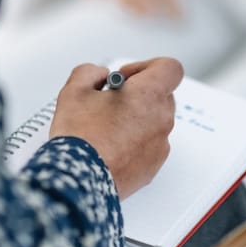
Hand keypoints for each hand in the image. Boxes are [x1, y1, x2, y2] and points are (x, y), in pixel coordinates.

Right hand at [50, 58, 183, 198]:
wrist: (79, 179)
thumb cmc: (80, 136)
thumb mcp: (75, 90)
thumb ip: (91, 72)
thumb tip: (100, 76)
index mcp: (149, 94)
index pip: (170, 68)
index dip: (148, 67)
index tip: (126, 77)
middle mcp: (162, 119)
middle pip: (162, 94)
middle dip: (139, 93)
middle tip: (112, 101)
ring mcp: (160, 145)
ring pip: (155, 121)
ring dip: (137, 118)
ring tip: (107, 127)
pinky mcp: (153, 166)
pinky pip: (150, 145)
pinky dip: (135, 142)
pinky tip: (111, 146)